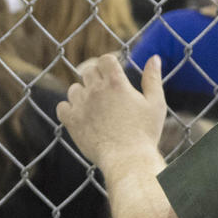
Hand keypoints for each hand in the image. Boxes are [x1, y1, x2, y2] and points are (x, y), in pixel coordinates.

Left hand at [58, 54, 165, 176]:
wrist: (128, 160)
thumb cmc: (145, 133)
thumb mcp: (155, 104)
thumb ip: (153, 78)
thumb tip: (155, 57)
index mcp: (116, 83)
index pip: (105, 60)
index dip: (109, 65)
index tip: (113, 75)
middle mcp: (96, 90)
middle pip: (88, 71)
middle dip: (96, 78)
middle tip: (105, 93)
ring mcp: (82, 105)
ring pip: (74, 89)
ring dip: (82, 93)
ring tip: (95, 108)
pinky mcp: (72, 122)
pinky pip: (62, 107)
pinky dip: (69, 109)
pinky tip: (81, 116)